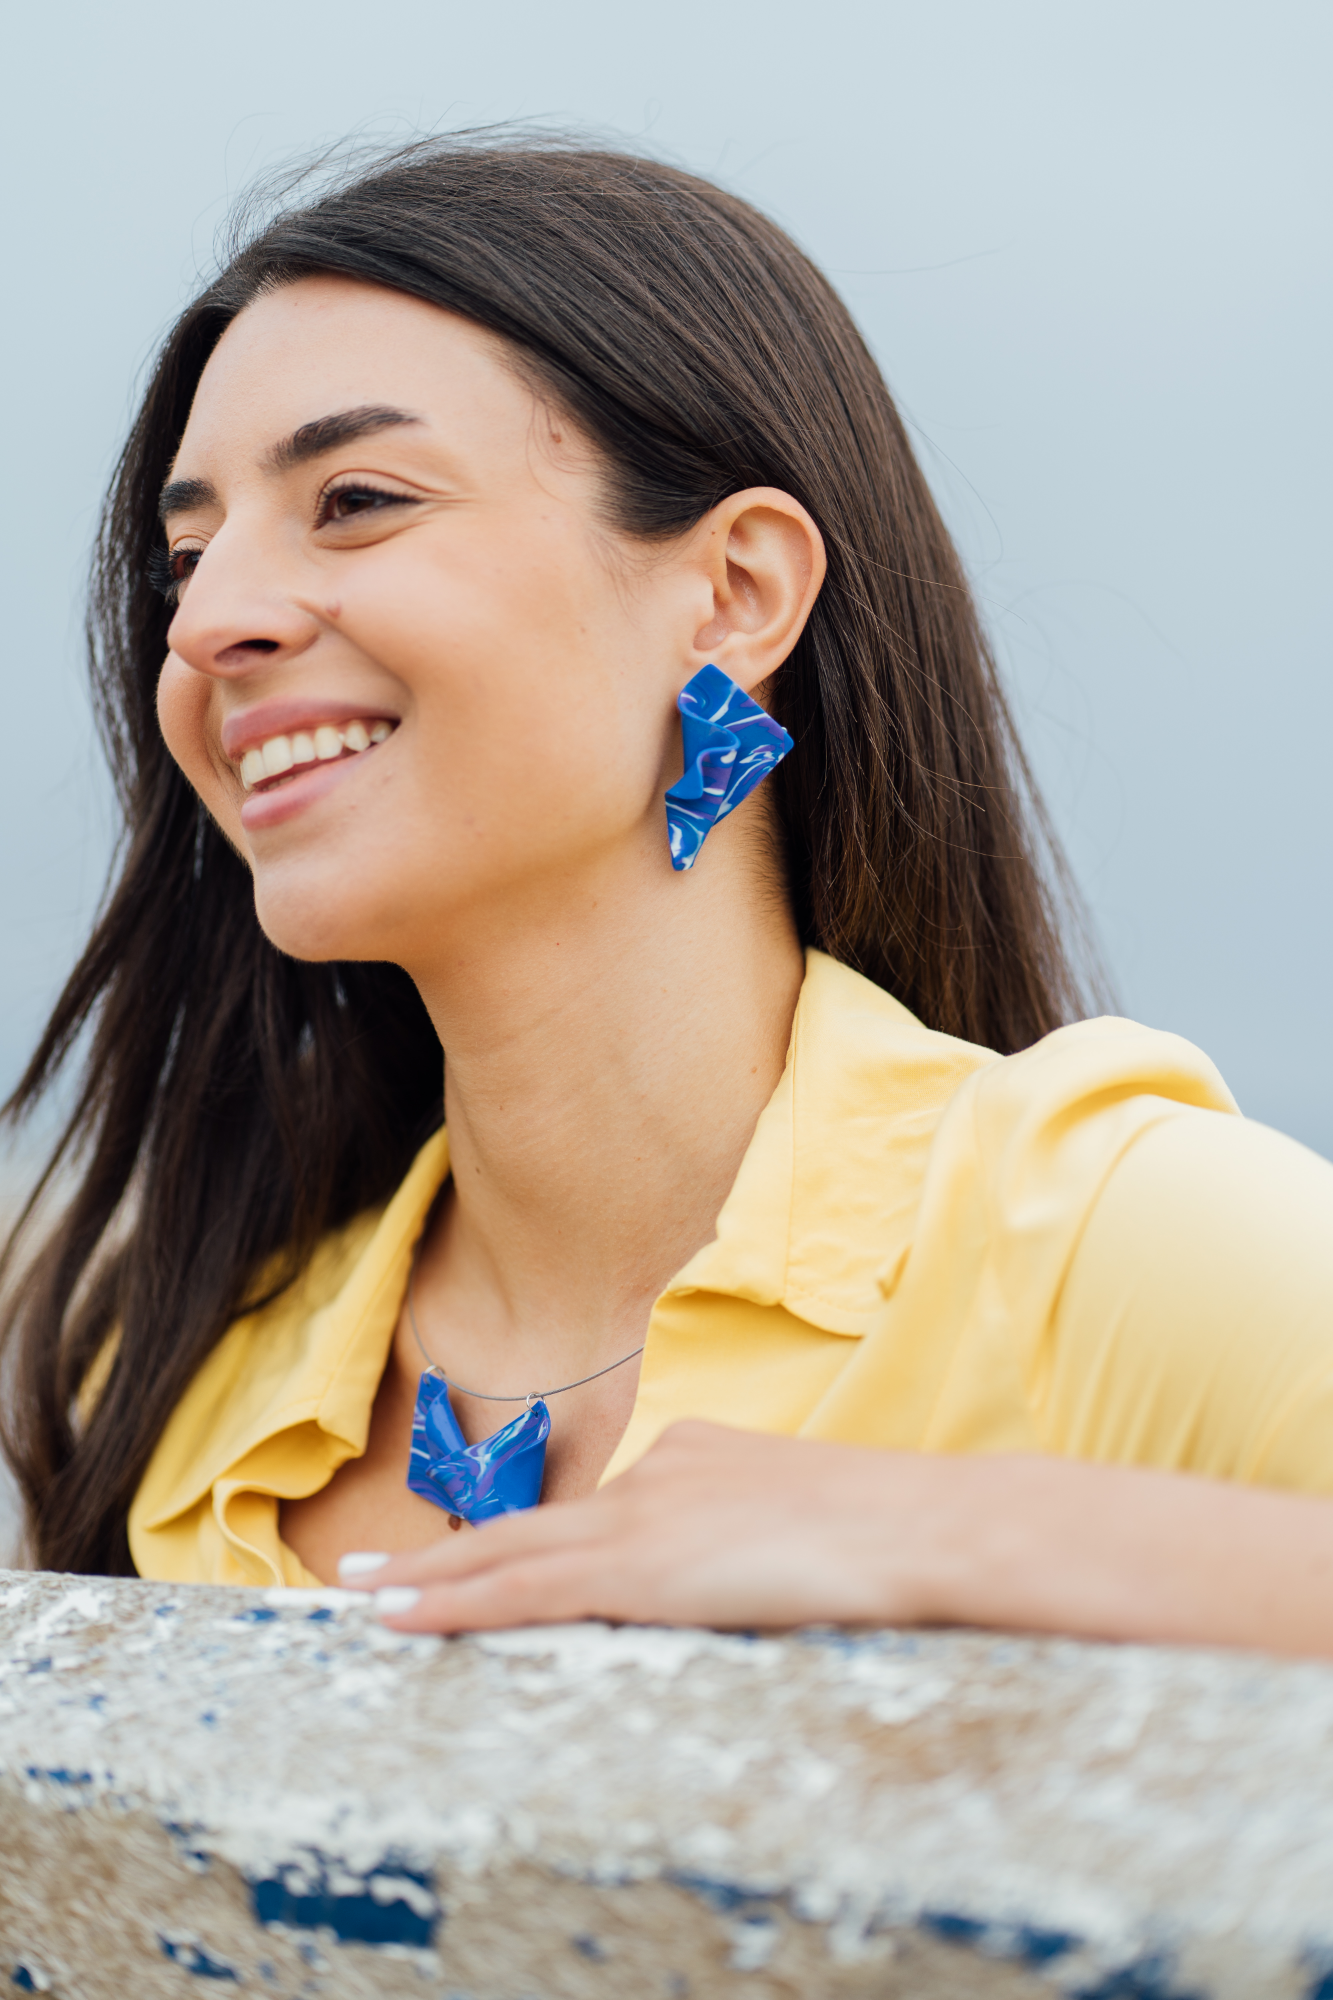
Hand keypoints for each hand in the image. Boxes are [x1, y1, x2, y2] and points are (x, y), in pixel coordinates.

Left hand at [337, 1419, 949, 1632]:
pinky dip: (459, 1603)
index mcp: (691, 1456)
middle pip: (527, 1521)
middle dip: (443, 1552)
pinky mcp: (645, 1562)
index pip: (588, 1511)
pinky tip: (407, 1616)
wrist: (918, 1524)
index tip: (469, 1553)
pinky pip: (529, 1586)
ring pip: (511, 1552)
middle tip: (366, 1571)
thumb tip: (722, 1564)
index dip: (515, 1536)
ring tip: (362, 1594)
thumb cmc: (887, 1529)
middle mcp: (655, 1474)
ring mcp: (645, 1516)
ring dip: (429, 1579)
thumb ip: (745, 1530)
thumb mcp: (800, 1516)